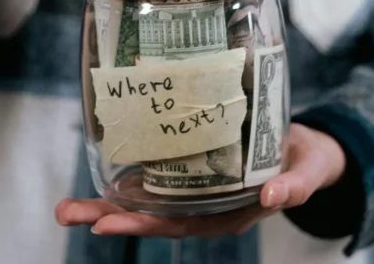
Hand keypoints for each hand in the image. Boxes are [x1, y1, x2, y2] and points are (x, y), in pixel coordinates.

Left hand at [54, 124, 345, 238]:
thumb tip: (272, 198)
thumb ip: (294, 186)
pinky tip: (99, 168)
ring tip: (66, 206)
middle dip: (108, 216)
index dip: (143, 224)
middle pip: (151, 216)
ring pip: (146, 200)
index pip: (179, 224)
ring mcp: (196, 189)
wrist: (307, 148)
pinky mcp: (193, 167)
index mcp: (228, 213)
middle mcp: (205, 206)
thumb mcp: (307, 173)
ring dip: (106, 202)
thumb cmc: (306, 162)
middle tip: (66, 213)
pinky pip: (157, 175)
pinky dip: (126, 176)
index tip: (107, 223)